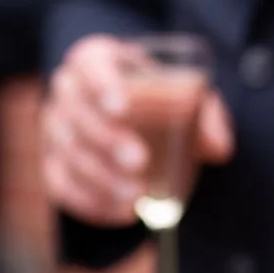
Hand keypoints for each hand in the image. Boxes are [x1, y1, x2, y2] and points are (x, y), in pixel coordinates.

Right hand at [42, 34, 235, 227]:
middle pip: (76, 111)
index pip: (88, 63)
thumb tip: (218, 147)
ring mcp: (56, 129)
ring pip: (68, 152)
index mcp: (97, 60)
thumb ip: (204, 115)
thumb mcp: (187, 97)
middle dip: (106, 139)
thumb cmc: (162, 99)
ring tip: (136, 195)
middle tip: (139, 161)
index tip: (122, 106)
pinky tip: (123, 212)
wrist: (135, 118)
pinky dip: (92, 202)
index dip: (100, 83)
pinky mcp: (55, 164)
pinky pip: (63, 185)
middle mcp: (68, 91)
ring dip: (101, 177)